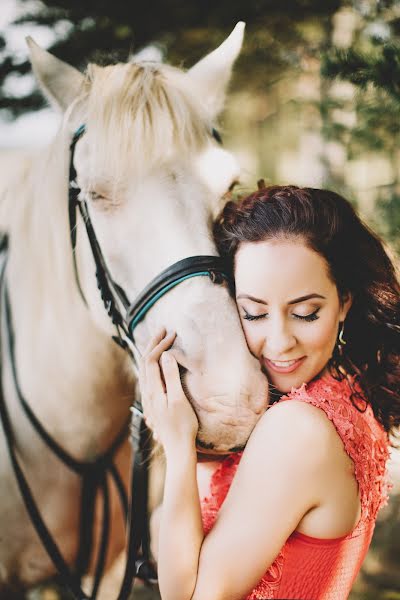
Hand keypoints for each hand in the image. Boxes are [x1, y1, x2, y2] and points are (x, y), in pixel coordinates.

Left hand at [138, 329, 198, 454]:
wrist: (178, 448)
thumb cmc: (182, 425)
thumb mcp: (179, 400)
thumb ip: (171, 377)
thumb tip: (166, 355)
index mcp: (153, 390)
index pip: (152, 360)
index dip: (161, 345)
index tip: (173, 335)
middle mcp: (147, 393)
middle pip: (144, 362)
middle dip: (153, 344)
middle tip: (163, 329)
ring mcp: (148, 398)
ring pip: (144, 369)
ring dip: (151, 353)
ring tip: (158, 341)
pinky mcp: (153, 403)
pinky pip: (148, 377)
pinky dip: (151, 364)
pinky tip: (156, 365)